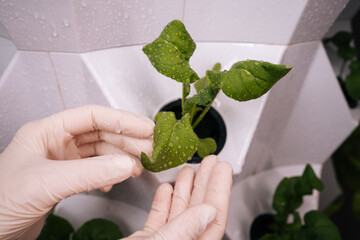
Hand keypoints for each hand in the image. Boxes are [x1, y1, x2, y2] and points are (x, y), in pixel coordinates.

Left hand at [0, 105, 153, 239]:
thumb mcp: (47, 182)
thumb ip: (89, 173)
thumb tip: (125, 165)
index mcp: (47, 131)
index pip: (92, 116)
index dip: (122, 120)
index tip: (145, 128)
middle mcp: (56, 142)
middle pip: (101, 133)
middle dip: (127, 140)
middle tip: (149, 149)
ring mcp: (62, 161)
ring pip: (101, 152)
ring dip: (121, 158)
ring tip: (138, 167)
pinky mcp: (66, 179)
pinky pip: (96, 170)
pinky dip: (110, 175)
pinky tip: (114, 182)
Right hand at [125, 155, 232, 239]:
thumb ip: (186, 228)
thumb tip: (209, 211)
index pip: (213, 217)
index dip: (220, 190)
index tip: (223, 169)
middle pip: (198, 211)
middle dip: (205, 183)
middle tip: (211, 162)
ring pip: (179, 212)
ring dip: (184, 189)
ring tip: (189, 170)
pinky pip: (160, 218)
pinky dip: (163, 202)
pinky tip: (166, 189)